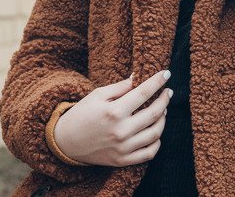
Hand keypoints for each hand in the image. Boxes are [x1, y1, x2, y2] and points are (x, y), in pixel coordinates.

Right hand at [54, 70, 172, 166]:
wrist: (66, 142)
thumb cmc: (82, 114)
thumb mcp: (98, 95)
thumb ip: (120, 87)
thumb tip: (138, 78)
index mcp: (114, 111)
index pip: (143, 93)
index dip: (157, 82)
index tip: (166, 74)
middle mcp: (121, 130)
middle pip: (154, 113)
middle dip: (164, 99)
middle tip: (167, 92)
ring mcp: (123, 148)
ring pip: (155, 133)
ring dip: (163, 119)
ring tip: (162, 110)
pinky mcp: (123, 160)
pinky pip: (149, 153)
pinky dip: (157, 142)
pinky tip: (156, 132)